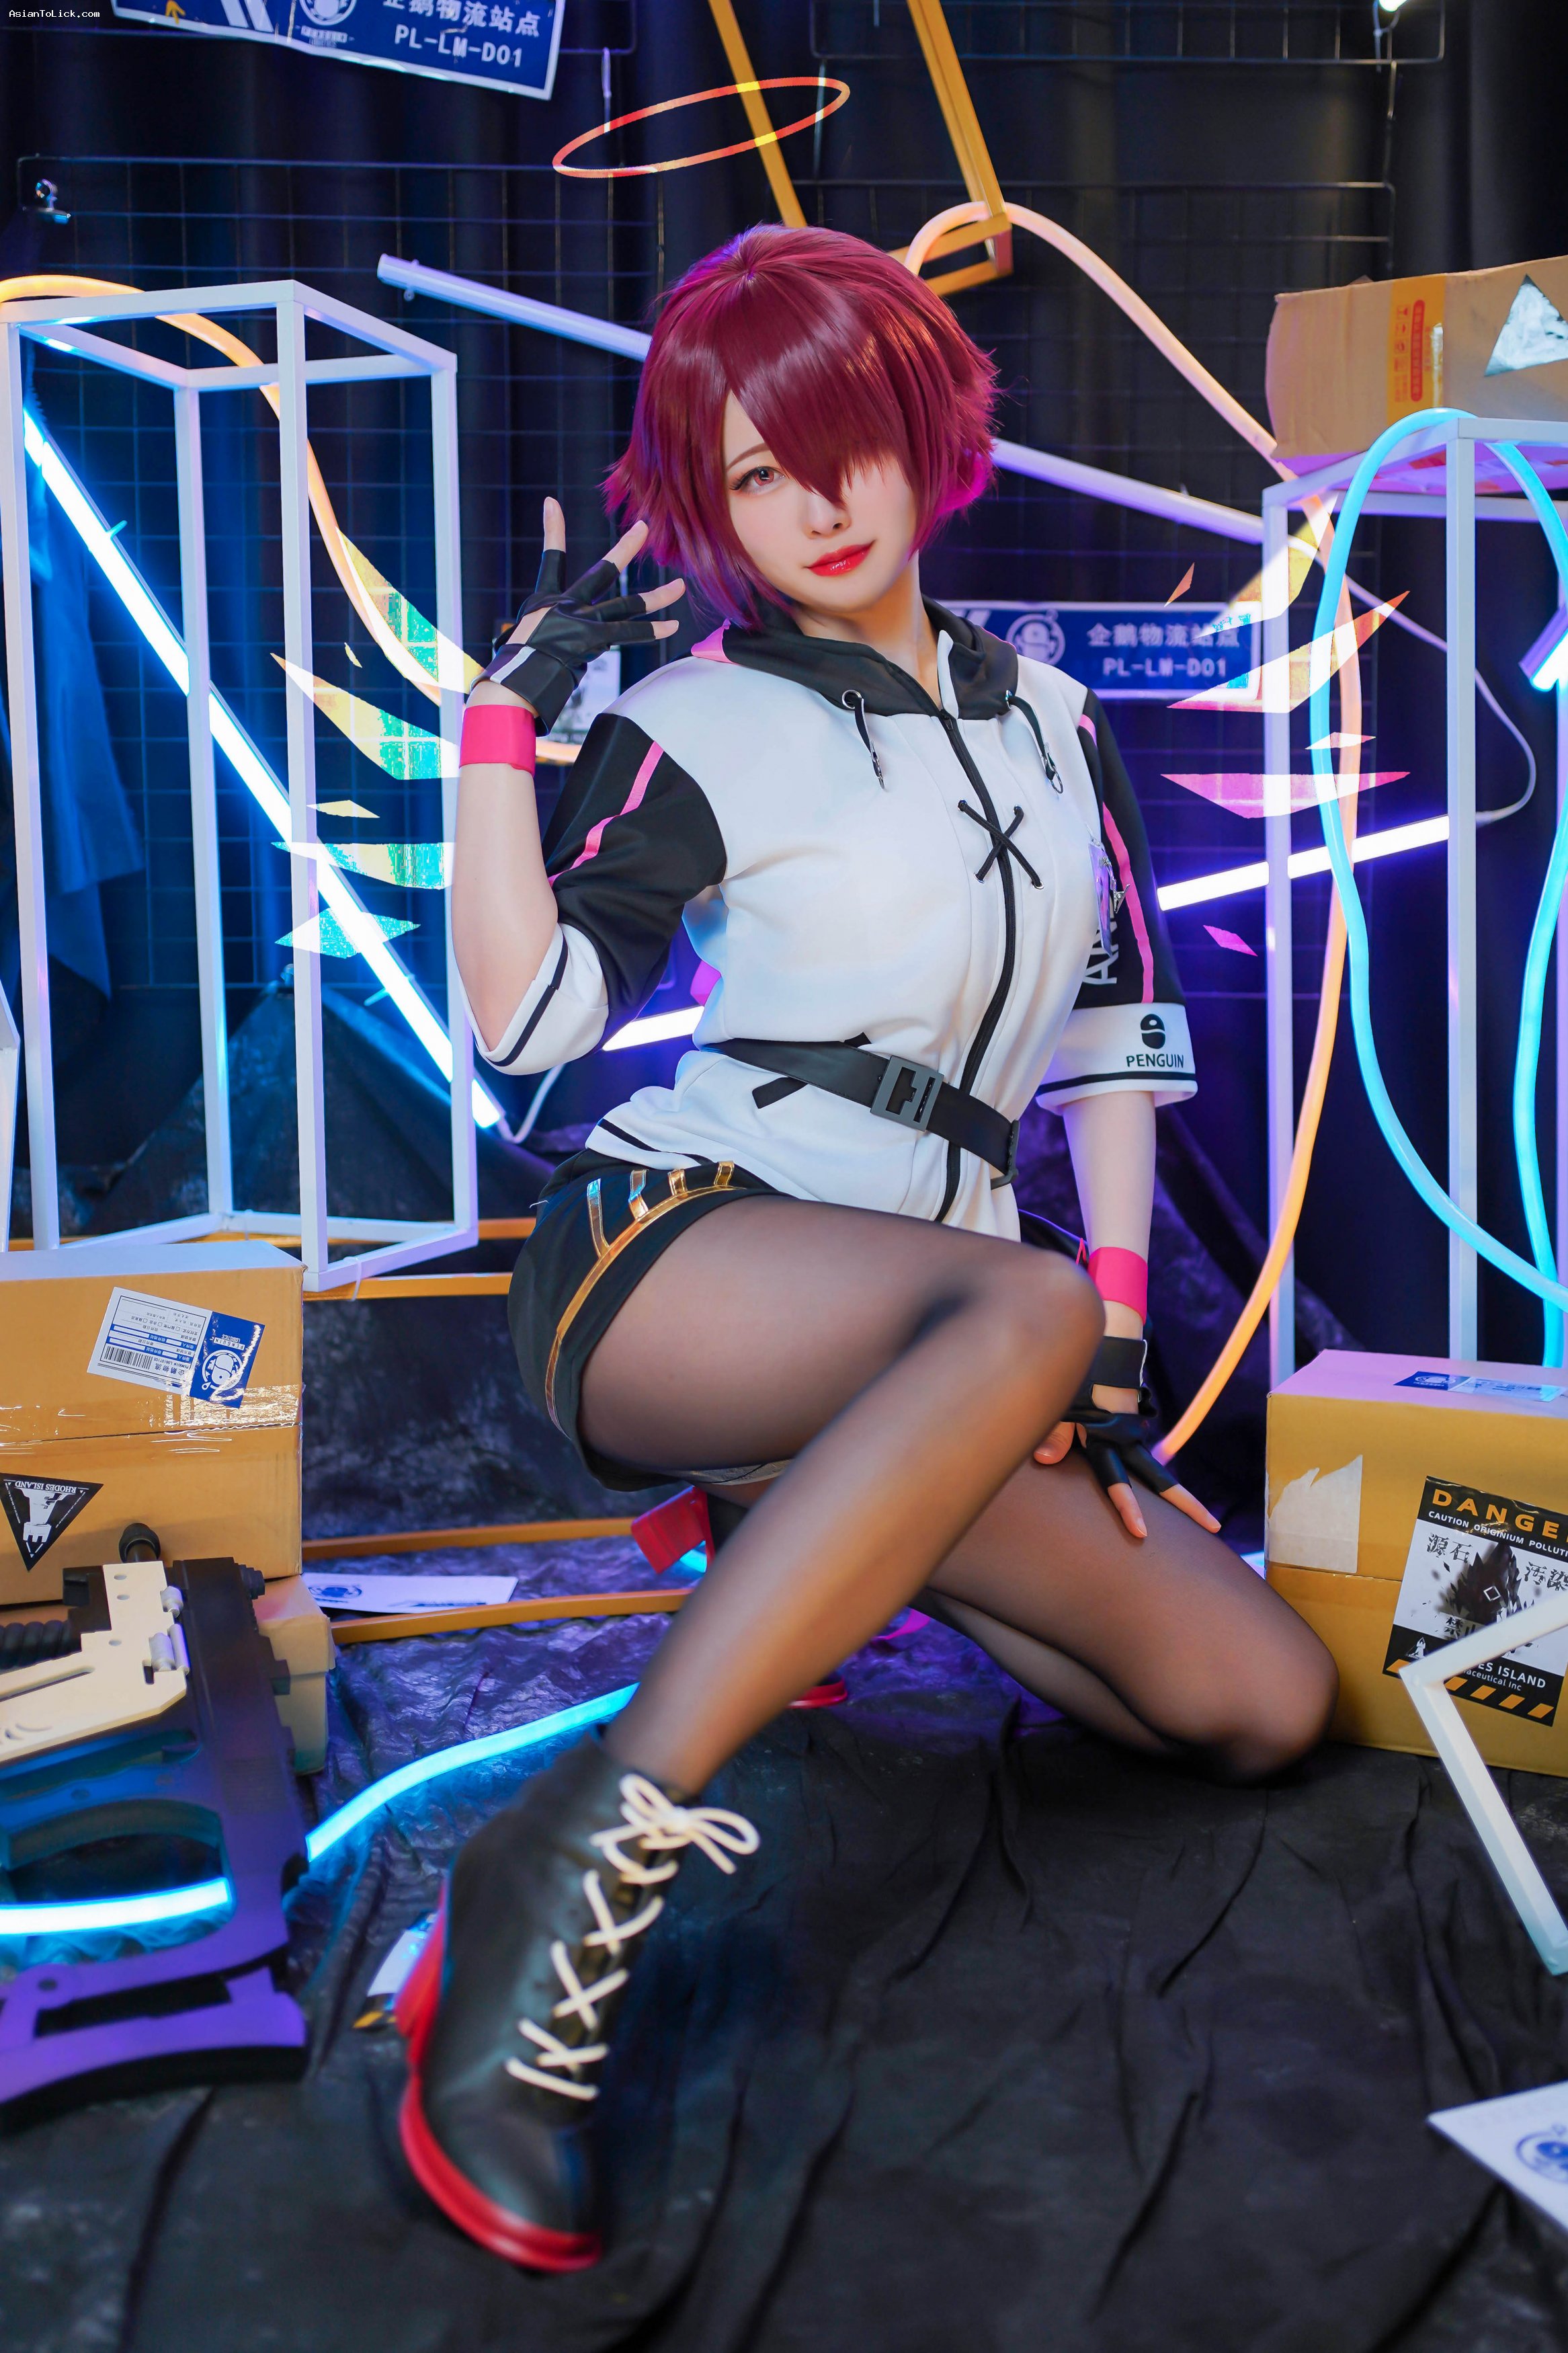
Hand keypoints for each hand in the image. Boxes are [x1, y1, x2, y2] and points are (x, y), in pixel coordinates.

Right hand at [474, 503, 684, 731]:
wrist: (513, 678)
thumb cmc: (514, 666)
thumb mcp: (523, 642)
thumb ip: (549, 639)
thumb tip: (566, 650)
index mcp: (547, 601)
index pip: (552, 558)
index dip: (552, 530)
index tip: (552, 504)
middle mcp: (567, 605)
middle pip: (602, 572)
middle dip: (625, 549)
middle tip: (644, 528)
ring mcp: (582, 621)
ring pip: (626, 605)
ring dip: (656, 597)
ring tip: (680, 586)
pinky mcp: (592, 638)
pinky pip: (629, 633)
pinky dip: (652, 630)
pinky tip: (673, 625)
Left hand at [1033, 1390, 1220, 1539]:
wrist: (1108, 1343)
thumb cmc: (1081, 1374)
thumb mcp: (1064, 1403)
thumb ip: (1054, 1434)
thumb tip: (1046, 1460)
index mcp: (1108, 1439)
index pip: (1118, 1482)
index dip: (1128, 1508)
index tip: (1142, 1532)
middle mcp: (1126, 1440)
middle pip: (1160, 1479)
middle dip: (1187, 1504)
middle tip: (1214, 1525)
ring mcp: (1131, 1433)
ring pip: (1154, 1469)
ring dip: (1174, 1492)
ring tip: (1200, 1517)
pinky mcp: (1129, 1425)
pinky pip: (1139, 1454)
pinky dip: (1150, 1473)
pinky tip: (1155, 1486)